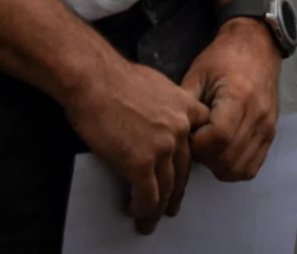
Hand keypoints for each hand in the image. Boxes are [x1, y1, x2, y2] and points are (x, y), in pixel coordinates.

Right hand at [63, 55, 211, 232]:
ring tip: (151, 219)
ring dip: (159, 207)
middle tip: (172, 204)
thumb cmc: (115, 78)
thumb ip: (165, 103)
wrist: (94, 80)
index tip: (184, 169)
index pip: (202, 137)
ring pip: (167, 187)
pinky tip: (135, 212)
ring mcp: (163, 147)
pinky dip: (142, 209)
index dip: (192, 156)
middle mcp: (181, 128)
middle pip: (185, 168)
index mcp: (185, 107)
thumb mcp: (156, 84)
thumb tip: (157, 114)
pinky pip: (147, 195)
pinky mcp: (140, 163)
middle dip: (178, 190)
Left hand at [181, 18, 281, 181]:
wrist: (257, 45)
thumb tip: (172, 135)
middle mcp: (257, 115)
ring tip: (207, 148)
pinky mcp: (271, 133)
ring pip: (240, 168)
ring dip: (218, 166)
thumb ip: (185, 105)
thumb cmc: (223, 57)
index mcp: (238, 97)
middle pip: (228, 158)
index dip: (197, 144)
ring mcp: (267, 126)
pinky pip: (253, 165)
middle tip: (193, 142)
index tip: (187, 134)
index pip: (218, 138)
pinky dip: (235, 168)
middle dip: (204, 158)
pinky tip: (222, 154)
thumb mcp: (197, 74)